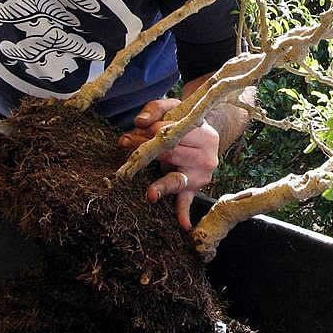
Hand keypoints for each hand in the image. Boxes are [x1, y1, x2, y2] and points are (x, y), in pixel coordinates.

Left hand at [118, 98, 219, 230]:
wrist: (204, 136)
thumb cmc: (184, 121)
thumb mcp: (174, 107)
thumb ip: (156, 109)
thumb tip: (140, 122)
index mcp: (206, 135)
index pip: (175, 133)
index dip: (153, 131)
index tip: (135, 130)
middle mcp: (207, 157)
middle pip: (171, 155)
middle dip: (146, 150)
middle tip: (125, 143)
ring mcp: (201, 175)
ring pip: (175, 178)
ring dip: (158, 184)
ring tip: (150, 193)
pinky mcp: (193, 189)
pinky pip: (187, 201)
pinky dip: (184, 213)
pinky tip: (184, 226)